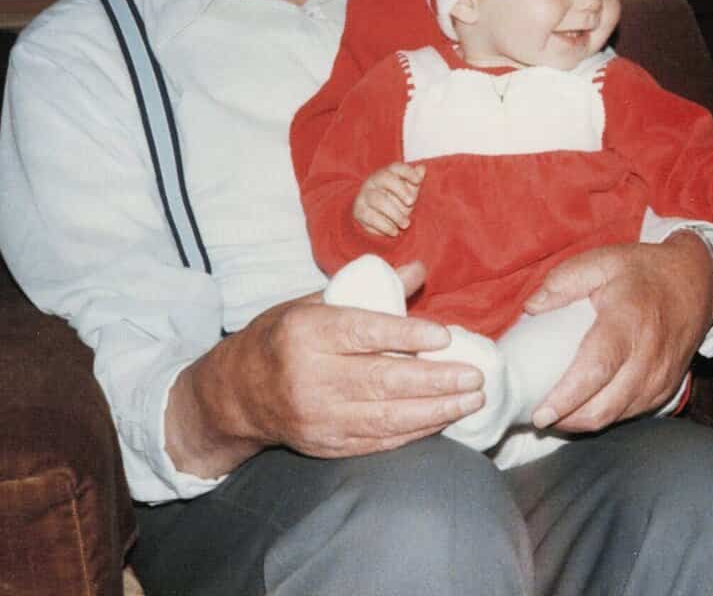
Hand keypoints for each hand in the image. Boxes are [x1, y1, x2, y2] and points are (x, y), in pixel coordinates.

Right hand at [165, 261, 483, 474]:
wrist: (237, 393)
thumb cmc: (281, 337)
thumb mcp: (312, 303)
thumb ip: (367, 290)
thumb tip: (418, 269)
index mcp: (305, 333)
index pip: (362, 334)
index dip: (406, 336)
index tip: (444, 336)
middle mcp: (310, 377)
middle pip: (382, 381)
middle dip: (436, 380)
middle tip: (475, 375)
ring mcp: (319, 417)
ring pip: (386, 417)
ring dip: (437, 410)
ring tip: (472, 398)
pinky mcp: (327, 444)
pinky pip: (379, 441)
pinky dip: (416, 430)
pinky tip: (444, 418)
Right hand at [353, 161, 425, 236]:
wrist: (375, 220)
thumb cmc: (395, 201)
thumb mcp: (407, 192)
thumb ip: (414, 182)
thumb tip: (422, 168)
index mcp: (387, 173)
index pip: (396, 167)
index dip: (407, 172)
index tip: (418, 181)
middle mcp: (373, 181)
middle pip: (385, 179)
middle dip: (400, 189)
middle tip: (411, 202)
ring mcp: (364, 195)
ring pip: (378, 200)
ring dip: (395, 214)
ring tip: (406, 224)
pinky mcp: (359, 211)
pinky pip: (371, 217)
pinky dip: (385, 226)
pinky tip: (395, 232)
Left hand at [520, 234, 712, 433]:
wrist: (696, 283)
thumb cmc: (645, 272)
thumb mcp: (603, 260)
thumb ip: (564, 280)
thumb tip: (531, 308)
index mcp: (629, 321)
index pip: (596, 369)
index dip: (566, 397)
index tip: (540, 412)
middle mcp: (648, 357)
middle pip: (604, 406)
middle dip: (567, 420)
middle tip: (537, 416)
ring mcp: (660, 378)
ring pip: (615, 416)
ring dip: (582, 422)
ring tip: (555, 415)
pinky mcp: (665, 390)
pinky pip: (629, 414)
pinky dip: (603, 416)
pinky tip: (583, 407)